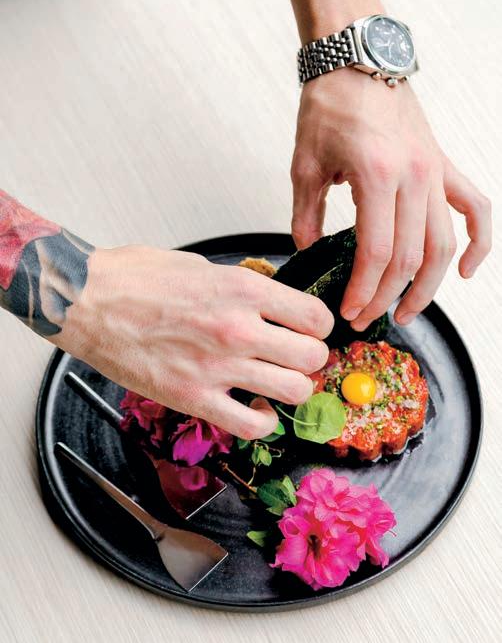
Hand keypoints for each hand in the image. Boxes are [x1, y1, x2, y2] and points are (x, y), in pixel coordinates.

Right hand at [54, 246, 333, 438]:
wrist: (86, 301)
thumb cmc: (136, 278)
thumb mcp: (202, 265)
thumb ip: (243, 286)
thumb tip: (271, 301)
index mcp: (243, 288)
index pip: (315, 316)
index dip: (318, 326)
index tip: (309, 330)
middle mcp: (238, 328)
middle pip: (313, 357)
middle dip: (310, 359)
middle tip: (294, 357)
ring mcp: (218, 366)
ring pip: (293, 392)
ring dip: (291, 389)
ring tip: (276, 383)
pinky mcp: (194, 398)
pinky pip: (253, 425)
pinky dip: (263, 421)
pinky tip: (254, 407)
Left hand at [290, 69, 491, 329]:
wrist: (357, 62)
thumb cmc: (329, 108)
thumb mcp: (304, 165)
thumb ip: (305, 216)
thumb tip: (306, 252)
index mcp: (376, 175)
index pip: (377, 252)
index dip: (363, 290)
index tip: (348, 310)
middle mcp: (414, 177)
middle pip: (409, 257)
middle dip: (386, 296)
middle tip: (365, 318)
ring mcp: (435, 172)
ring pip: (443, 245)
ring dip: (428, 286)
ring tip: (407, 312)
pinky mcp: (444, 166)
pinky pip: (475, 209)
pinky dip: (478, 243)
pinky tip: (466, 271)